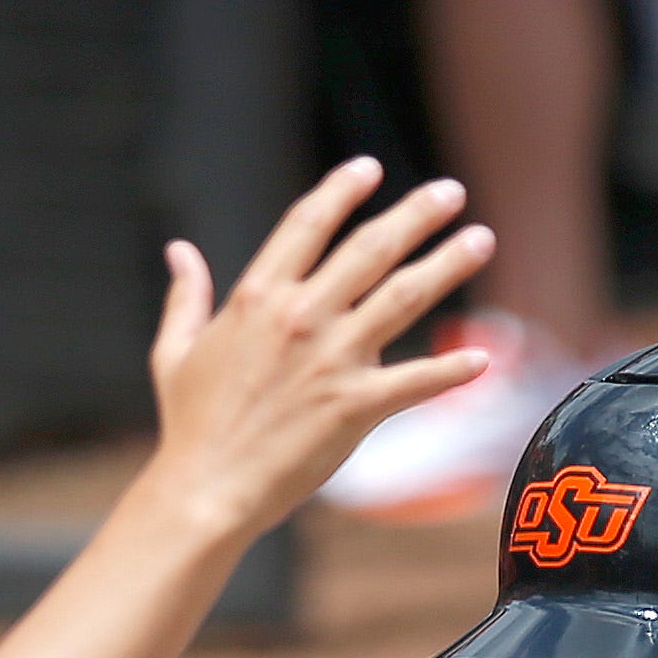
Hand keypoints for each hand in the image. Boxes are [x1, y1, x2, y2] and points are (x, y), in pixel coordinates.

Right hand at [130, 162, 494, 545]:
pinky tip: (483, 358)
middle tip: (451, 192)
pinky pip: (416, 380)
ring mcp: (332, 359)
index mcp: (256, 297)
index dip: (342, 190)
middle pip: (371, 247)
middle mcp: (301, 316)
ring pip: (404, 296)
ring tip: (481, 240)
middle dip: (417, 214)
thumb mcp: (174, 352)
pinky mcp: (355, 405)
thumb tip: (179, 251)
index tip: (369, 169)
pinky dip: (451, 369)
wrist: (204, 489)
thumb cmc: (189, 425)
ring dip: (448, 264)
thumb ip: (186, 297)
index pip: (308, 224)